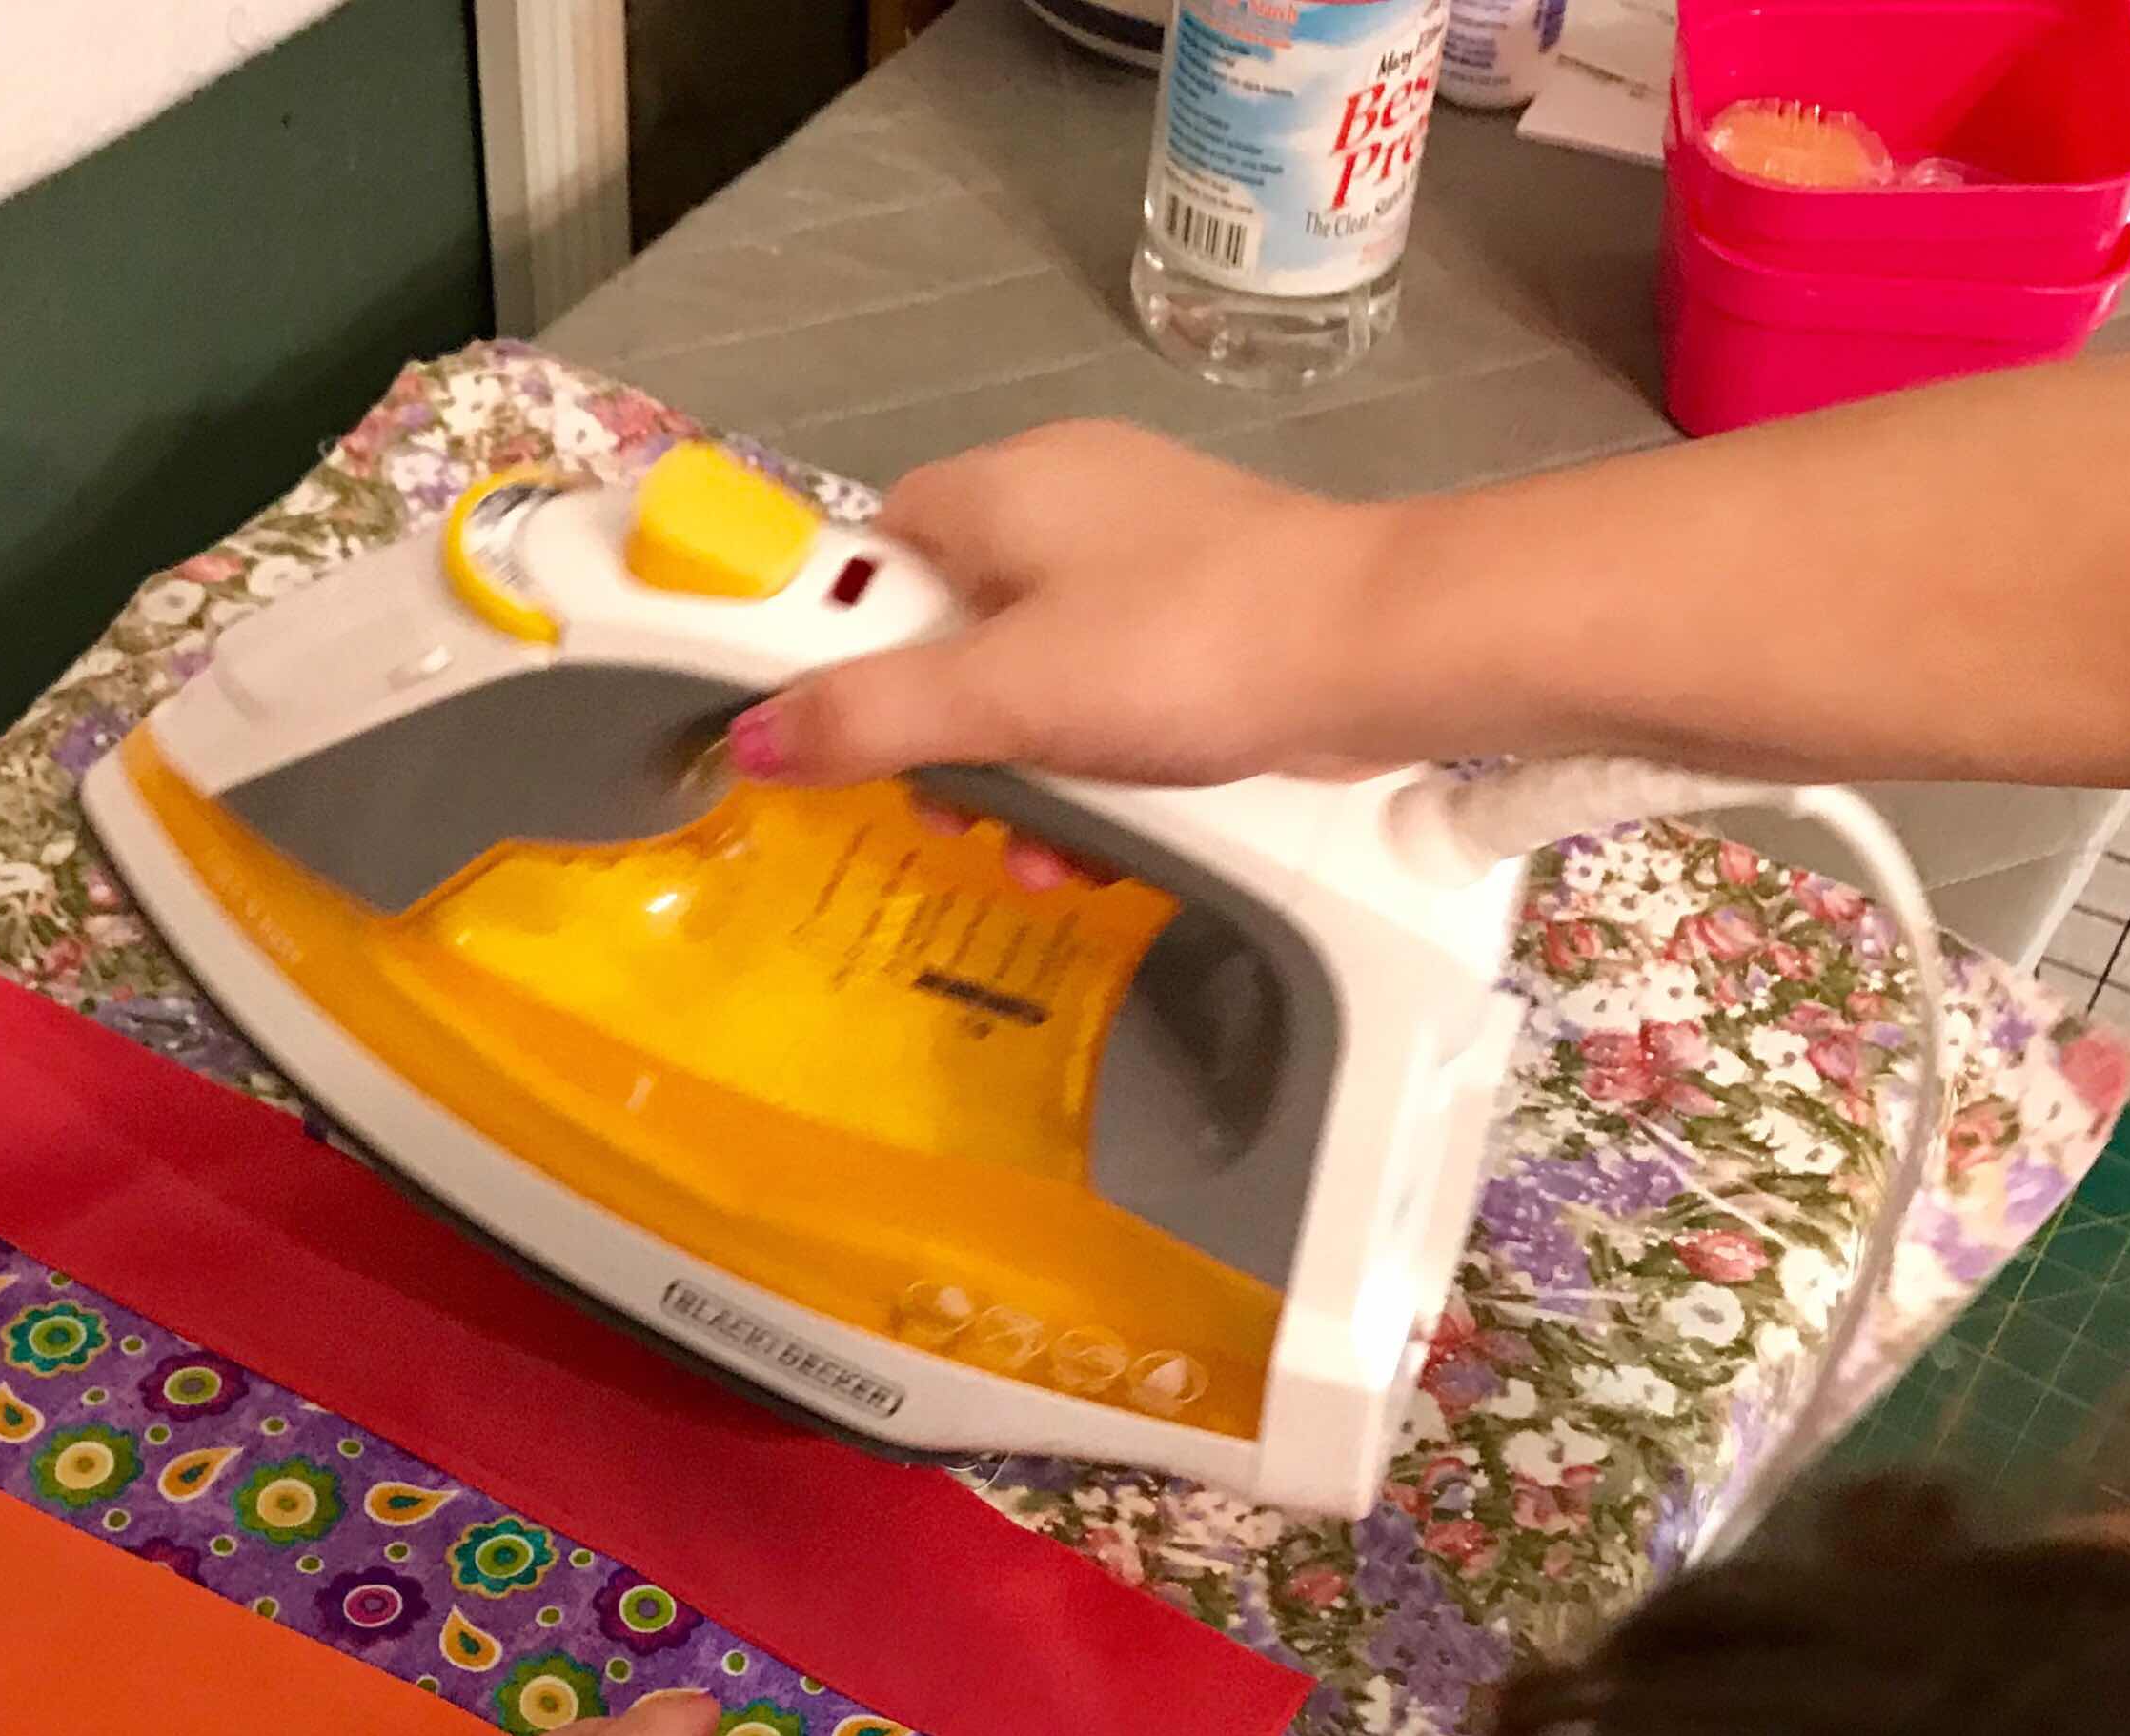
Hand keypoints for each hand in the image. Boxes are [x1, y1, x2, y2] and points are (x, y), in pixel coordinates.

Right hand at [729, 422, 1402, 791]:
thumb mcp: (1003, 697)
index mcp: (998, 488)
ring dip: (1028, 780)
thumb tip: (750, 737)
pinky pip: (1111, 696)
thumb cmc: (1179, 651)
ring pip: (1033, 678)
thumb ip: (870, 718)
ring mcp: (1144, 556)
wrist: (1379, 652)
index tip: (845, 732)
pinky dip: (1102, 768)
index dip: (841, 644)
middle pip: (948, 632)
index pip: (868, 552)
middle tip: (961, 816)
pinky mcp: (1207, 613)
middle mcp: (1065, 501)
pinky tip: (1119, 838)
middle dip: (947, 744)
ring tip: (1051, 854)